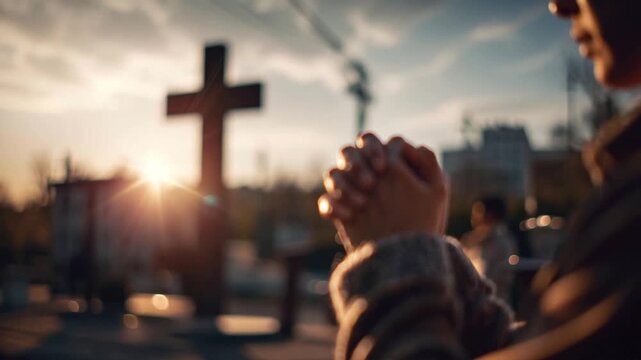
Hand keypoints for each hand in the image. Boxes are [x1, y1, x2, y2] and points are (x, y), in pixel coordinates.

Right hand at [319, 135, 448, 250]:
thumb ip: (426, 161)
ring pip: (332, 174)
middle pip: (346, 152)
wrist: (409, 255)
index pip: (368, 141)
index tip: (383, 168)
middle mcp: (364, 172)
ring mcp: (349, 191)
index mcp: (385, 161)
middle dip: (355, 165)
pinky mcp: (339, 212)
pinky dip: (333, 206)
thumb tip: (402, 144)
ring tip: (362, 204)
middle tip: (371, 185)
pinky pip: (325, 202)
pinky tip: (349, 217)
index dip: (372, 149)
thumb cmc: (427, 221)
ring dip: (342, 185)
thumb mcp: (436, 190)